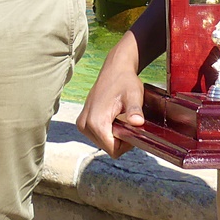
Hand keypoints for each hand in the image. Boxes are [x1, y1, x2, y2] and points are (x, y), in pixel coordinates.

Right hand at [75, 43, 144, 158]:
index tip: (133, 129)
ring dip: (114, 135)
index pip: (113, 150)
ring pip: (103, 143)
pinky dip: (108, 131)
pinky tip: (113, 118)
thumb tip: (137, 122)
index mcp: (96, 121)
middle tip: (128, 121)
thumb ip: (134, 110)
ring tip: (120, 118)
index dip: (126, 144)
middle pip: (108, 148)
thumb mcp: (133, 95)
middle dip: (120, 139)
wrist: (114, 69)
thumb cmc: (125, 81)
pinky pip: (97, 136)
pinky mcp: (82, 121)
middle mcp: (85, 124)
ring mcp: (82, 123)